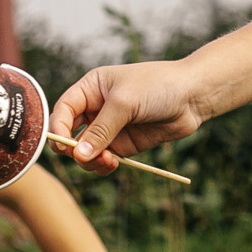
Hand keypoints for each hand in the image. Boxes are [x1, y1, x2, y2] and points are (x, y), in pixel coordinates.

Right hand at [56, 60, 209, 170]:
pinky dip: (104, 165)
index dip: (58, 128)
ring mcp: (110, 128)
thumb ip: (100, 129)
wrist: (193, 95)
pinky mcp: (124, 144)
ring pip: (86, 151)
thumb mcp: (125, 103)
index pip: (63, 110)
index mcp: (91, 88)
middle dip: (73, 149)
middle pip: (70, 134)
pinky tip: (113, 163)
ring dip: (90, 161)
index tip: (64, 146)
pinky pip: (104, 159)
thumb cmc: (158, 86)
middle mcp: (96, 108)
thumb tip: (78, 155)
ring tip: (108, 160)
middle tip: (84, 157)